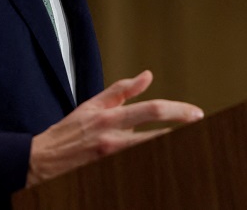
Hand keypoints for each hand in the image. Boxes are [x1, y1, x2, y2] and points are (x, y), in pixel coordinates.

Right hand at [26, 70, 203, 185]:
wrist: (44, 158)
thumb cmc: (69, 130)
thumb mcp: (93, 104)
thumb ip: (122, 90)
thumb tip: (147, 76)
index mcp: (109, 116)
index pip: (151, 110)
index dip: (177, 111)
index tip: (195, 113)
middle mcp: (113, 137)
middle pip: (156, 133)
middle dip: (182, 129)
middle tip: (201, 127)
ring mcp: (113, 157)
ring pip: (151, 150)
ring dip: (171, 144)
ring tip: (190, 141)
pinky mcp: (110, 169)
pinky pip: (139, 162)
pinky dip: (154, 156)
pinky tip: (165, 154)